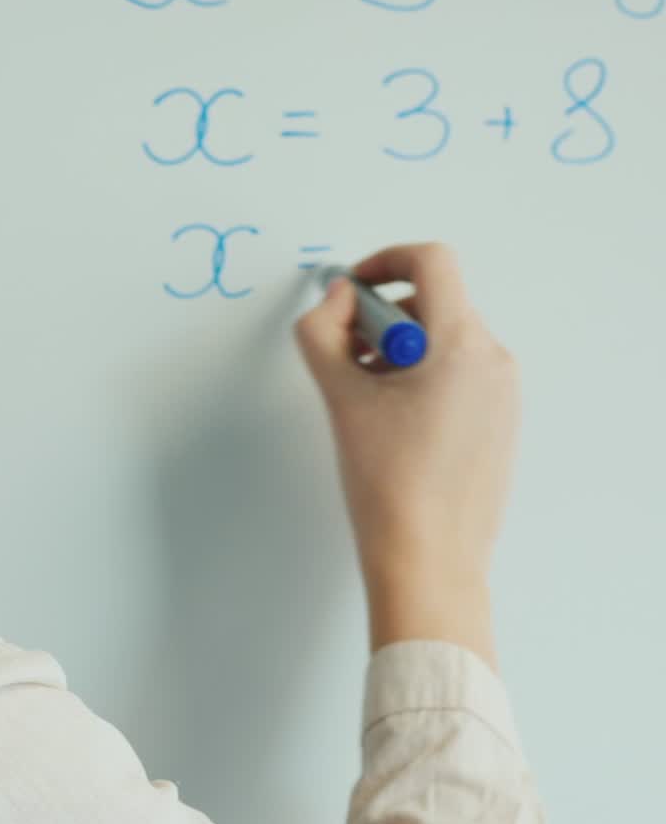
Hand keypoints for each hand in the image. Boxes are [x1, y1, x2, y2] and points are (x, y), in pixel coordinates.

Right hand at [293, 242, 520, 612]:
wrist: (429, 561)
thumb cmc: (389, 484)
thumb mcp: (340, 398)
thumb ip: (321, 332)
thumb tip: (332, 300)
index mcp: (460, 346)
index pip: (432, 262)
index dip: (384, 262)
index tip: (351, 290)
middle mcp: (492, 361)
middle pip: (435, 301)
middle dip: (383, 316)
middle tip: (345, 353)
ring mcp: (502, 393)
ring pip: (445, 339)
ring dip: (398, 349)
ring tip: (364, 396)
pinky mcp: (499, 422)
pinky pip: (459, 373)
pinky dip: (420, 376)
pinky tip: (390, 421)